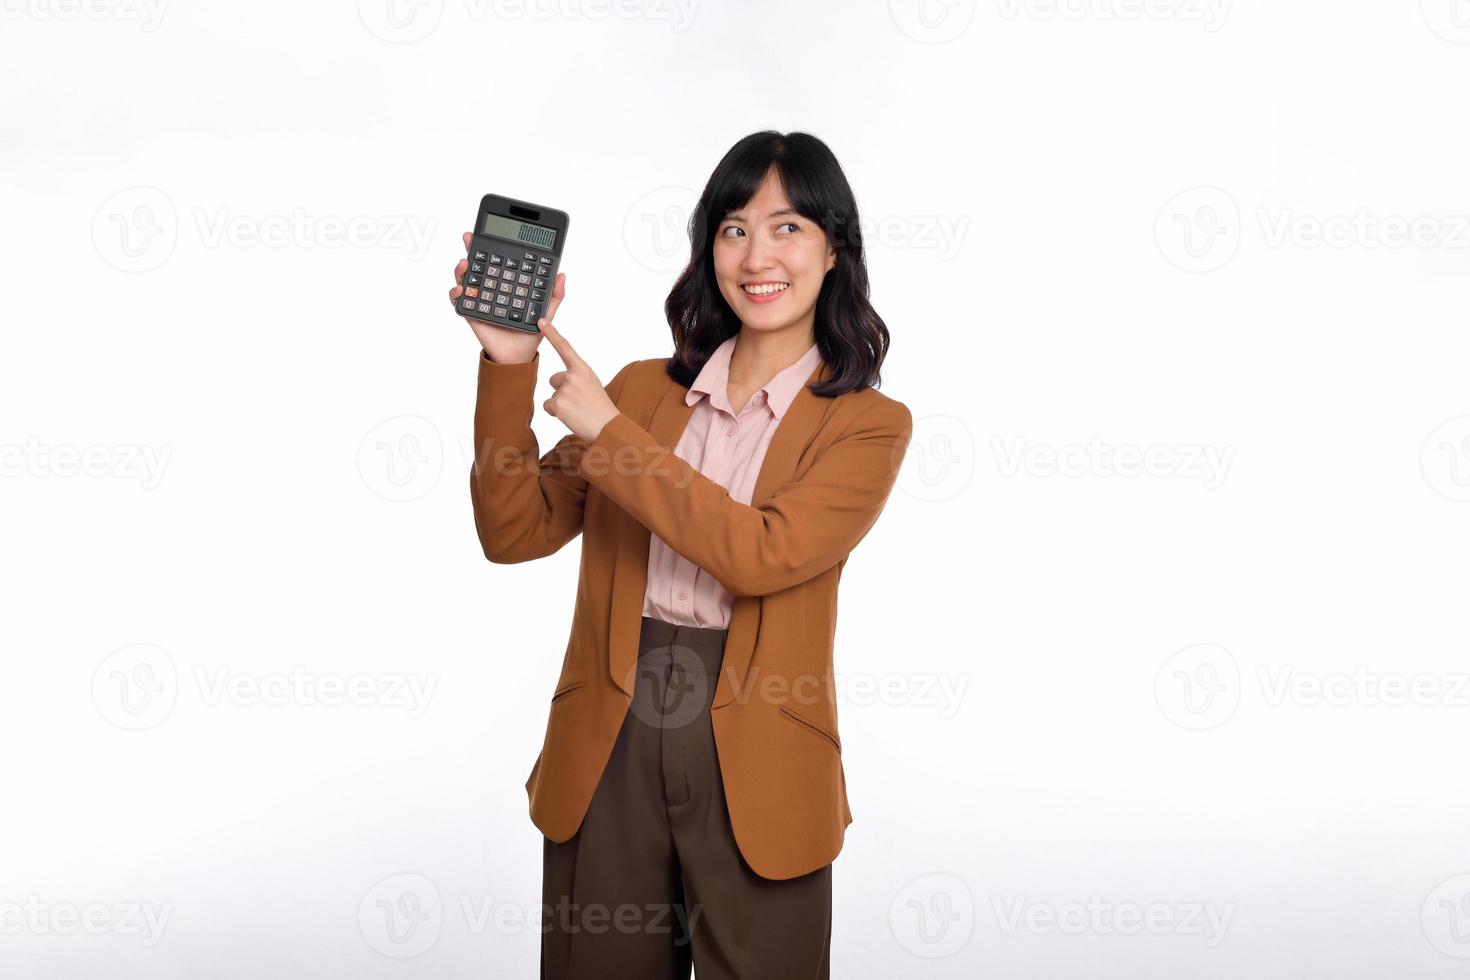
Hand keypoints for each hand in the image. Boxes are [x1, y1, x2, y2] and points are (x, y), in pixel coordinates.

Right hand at [448, 231, 565, 364]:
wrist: (519, 356)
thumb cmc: (531, 332)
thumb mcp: (547, 311)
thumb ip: (554, 294)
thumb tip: (562, 275)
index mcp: (508, 283)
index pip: (499, 260)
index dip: (493, 246)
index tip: (490, 234)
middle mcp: (491, 287)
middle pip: (479, 264)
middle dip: (472, 248)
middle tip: (470, 239)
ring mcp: (480, 298)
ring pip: (465, 278)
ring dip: (462, 268)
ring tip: (465, 263)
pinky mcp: (472, 312)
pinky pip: (459, 301)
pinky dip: (456, 293)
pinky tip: (461, 289)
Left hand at [538, 317, 620, 442]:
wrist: (607, 427)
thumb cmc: (601, 407)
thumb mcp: (592, 384)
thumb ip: (577, 377)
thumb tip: (559, 380)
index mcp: (582, 369)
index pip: (565, 348)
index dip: (552, 333)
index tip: (541, 321)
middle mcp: (572, 375)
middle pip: (554, 379)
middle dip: (562, 390)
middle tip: (579, 402)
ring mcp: (564, 389)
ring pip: (552, 395)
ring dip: (561, 403)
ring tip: (577, 410)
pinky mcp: (557, 403)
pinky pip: (548, 406)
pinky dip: (556, 413)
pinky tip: (571, 416)